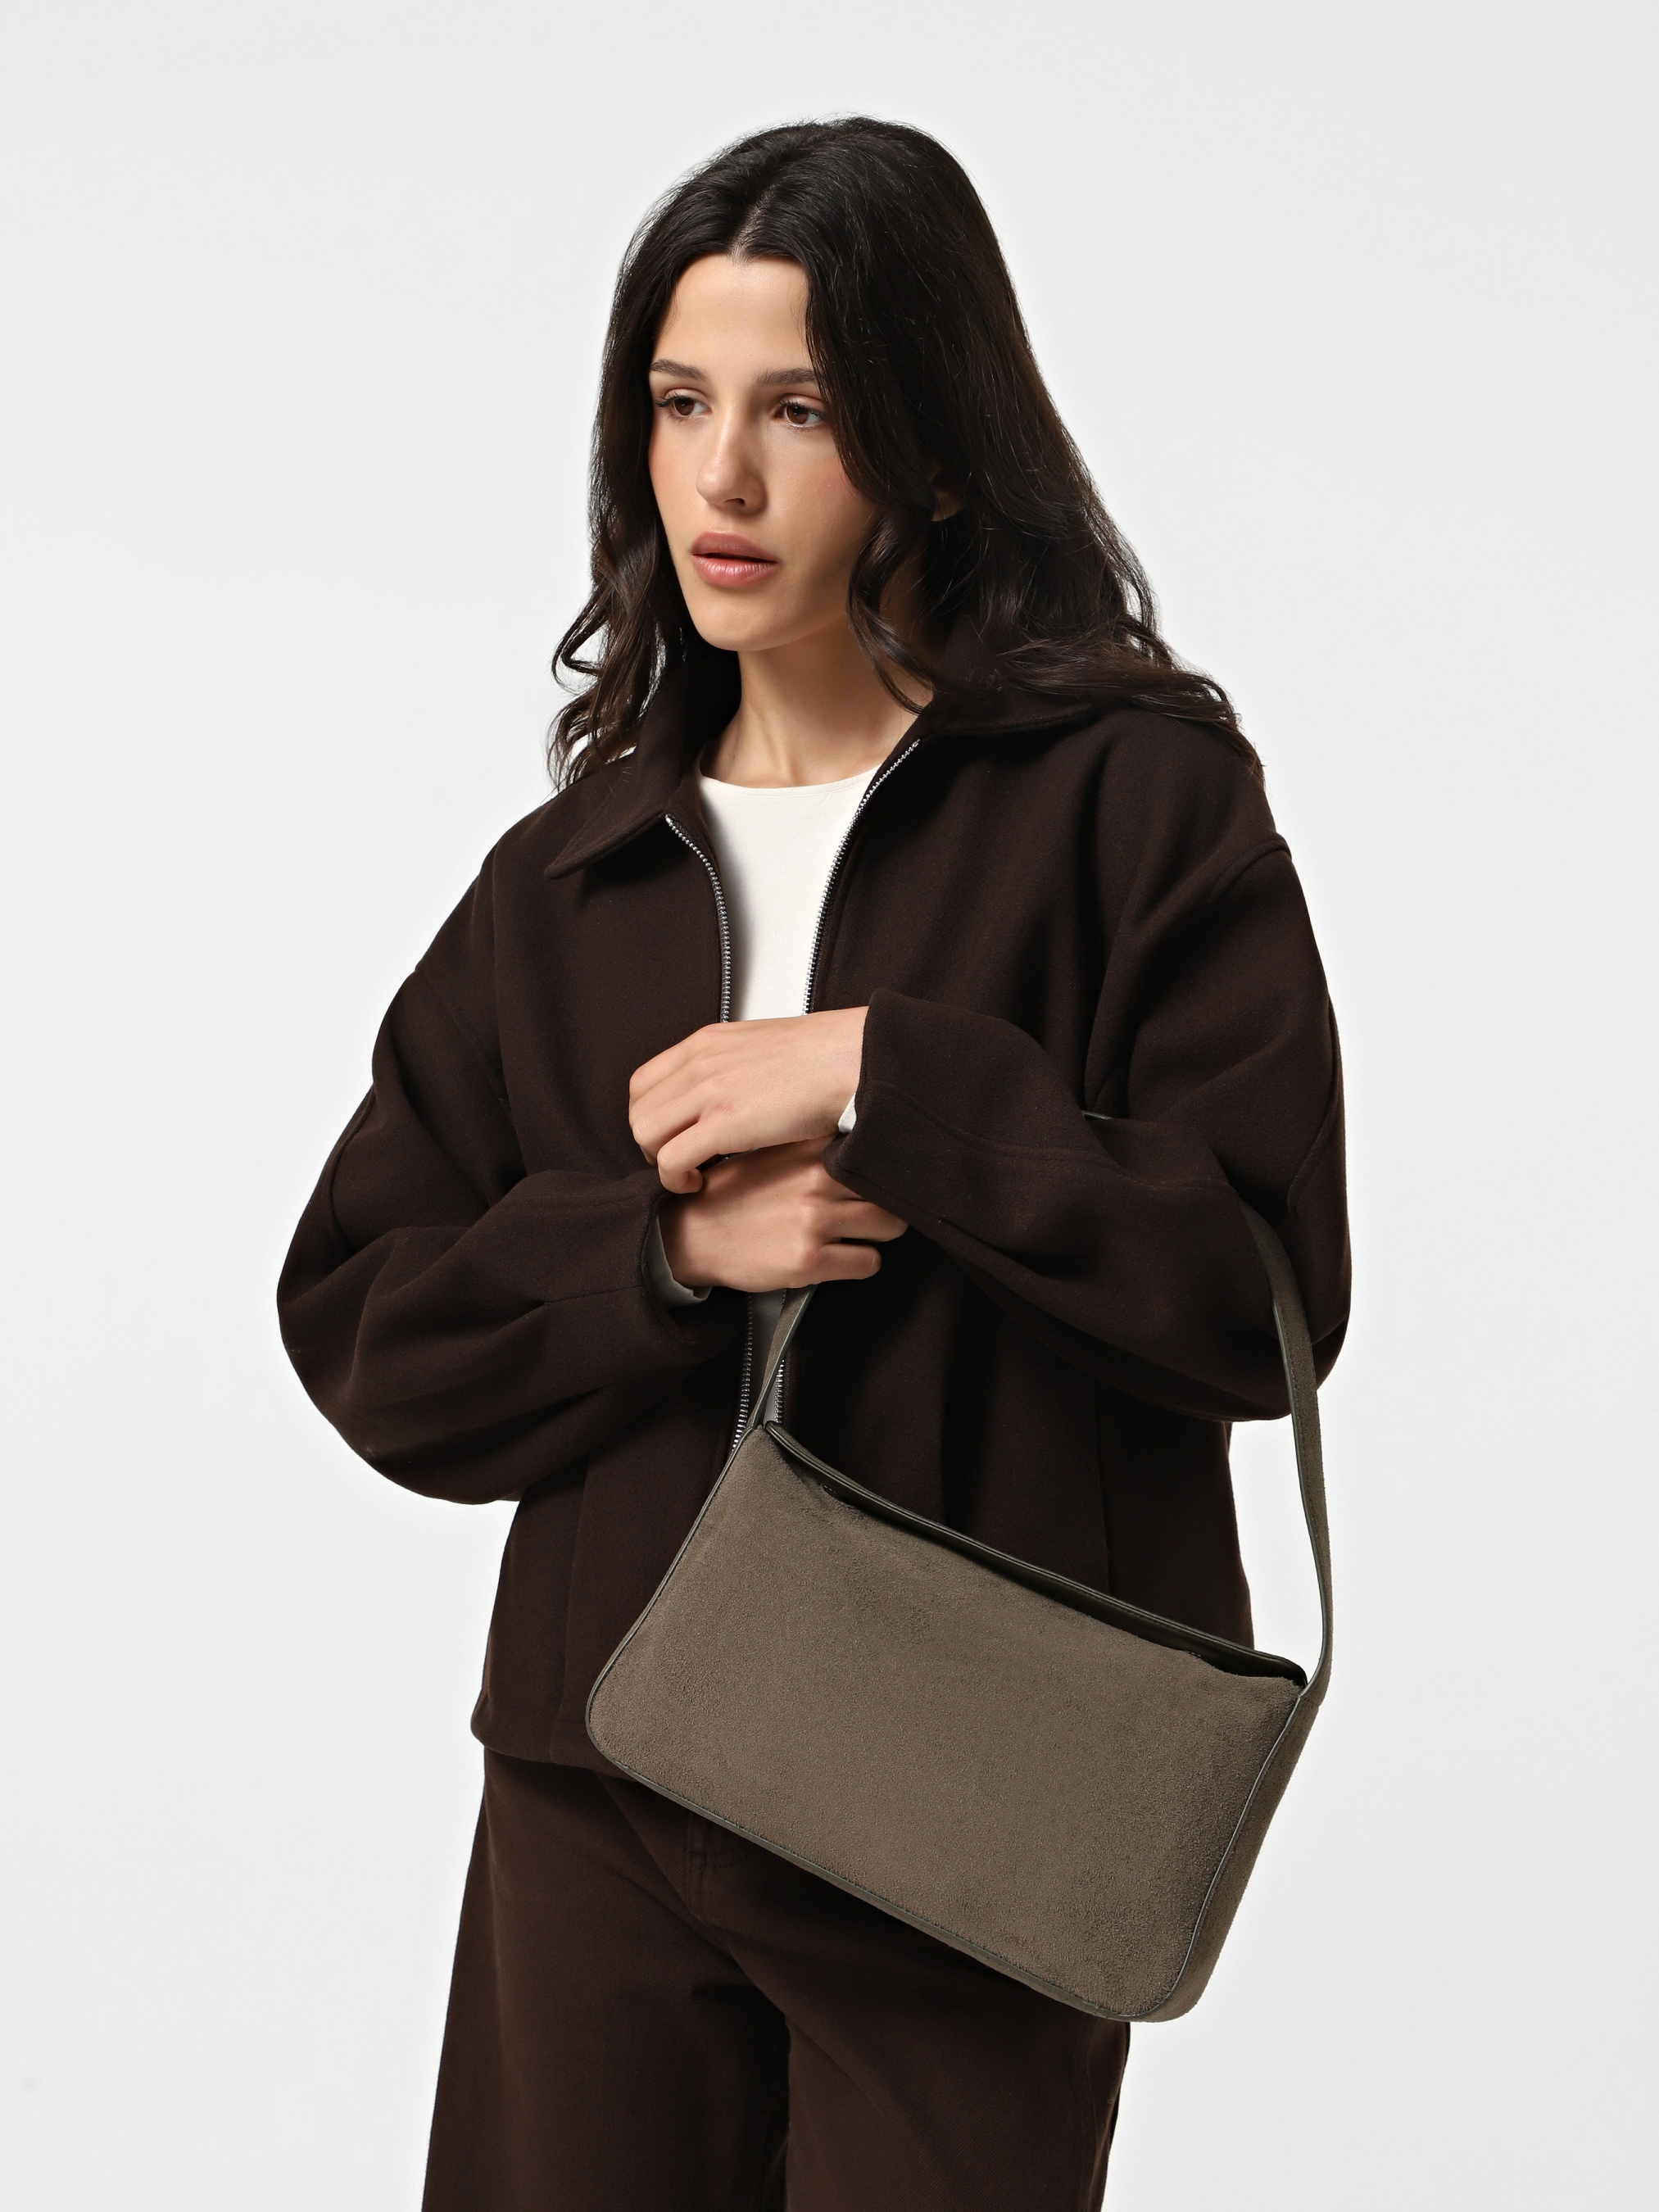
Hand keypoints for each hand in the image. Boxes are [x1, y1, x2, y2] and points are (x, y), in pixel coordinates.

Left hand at [630, 1008, 865, 1194]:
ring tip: (690, 1174)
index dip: (650, 1116)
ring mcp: (710, 1090)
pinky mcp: (725, 1122)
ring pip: (646, 1134)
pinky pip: (671, 1158)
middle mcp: (700, 1062)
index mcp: (708, 1042)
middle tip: (679, 1162)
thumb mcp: (764, 1048)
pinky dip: (675, 1178)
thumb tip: (731, 1093)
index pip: (645, 1082)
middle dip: (652, 1144)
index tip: (670, 1137)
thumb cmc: (828, 1059)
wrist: (856, 1059)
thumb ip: (735, 1066)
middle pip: (639, 1110)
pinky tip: (699, 1184)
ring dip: (660, 1161)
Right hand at [657, 1140, 905, 1290]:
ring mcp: (813, 1219)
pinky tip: (841, 1258)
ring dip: (878, 1233)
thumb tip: (862, 1136)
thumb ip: (812, 1144)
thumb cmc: (733, 1195)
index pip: (872, 1148)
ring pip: (890, 1225)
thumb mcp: (768, 1151)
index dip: (879, 1163)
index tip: (881, 1171)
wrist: (691, 1236)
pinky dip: (861, 1264)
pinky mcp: (809, 1260)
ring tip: (857, 1234)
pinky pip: (869, 1263)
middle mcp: (814, 1179)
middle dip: (886, 1201)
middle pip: (890, 1187)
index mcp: (806, 1148)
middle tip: (871, 1209)